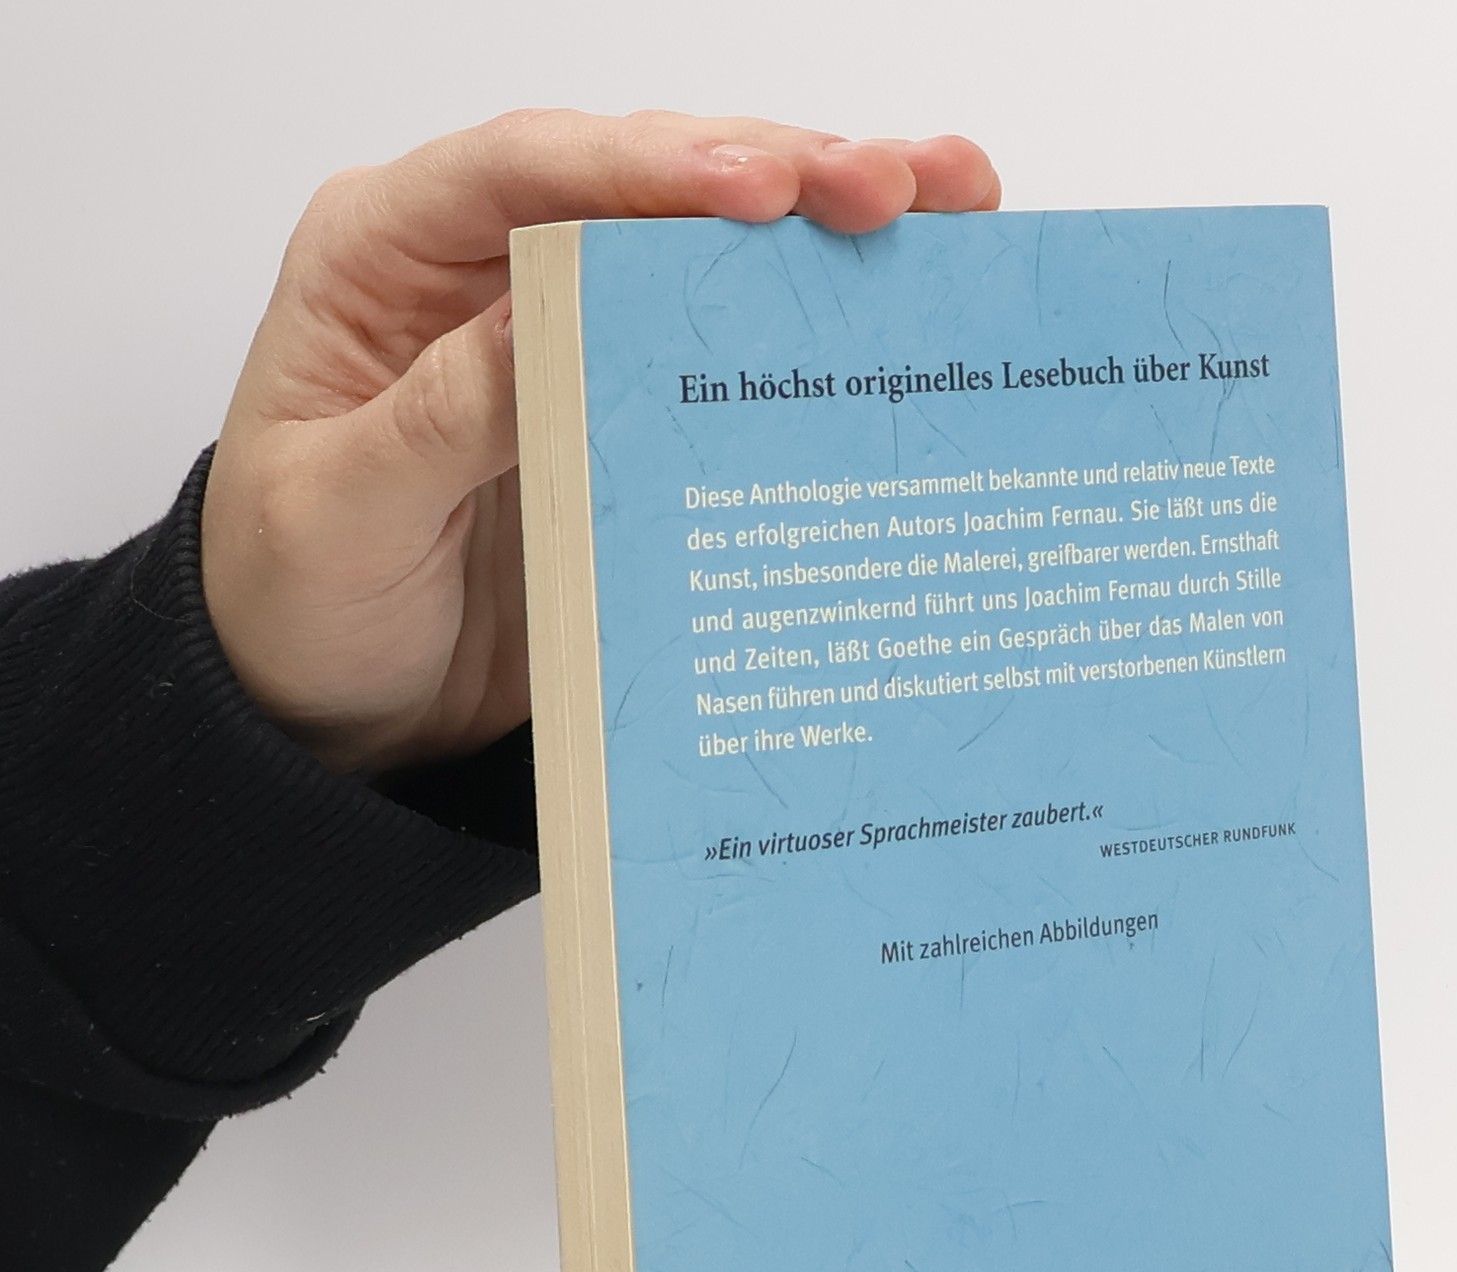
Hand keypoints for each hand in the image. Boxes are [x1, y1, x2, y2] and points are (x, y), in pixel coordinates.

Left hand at [201, 112, 1001, 775]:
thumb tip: (558, 317)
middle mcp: (487, 271)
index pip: (530, 173)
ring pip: (704, 253)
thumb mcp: (342, 515)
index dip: (652, 167)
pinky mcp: (625, 414)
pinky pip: (723, 357)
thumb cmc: (294, 603)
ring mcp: (567, 339)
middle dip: (781, 174)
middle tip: (899, 189)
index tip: (764, 189)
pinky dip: (811, 329)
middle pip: (643, 187)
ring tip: (949, 210)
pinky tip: (901, 308)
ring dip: (825, 230)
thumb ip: (444, 413)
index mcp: (387, 256)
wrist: (329, 708)